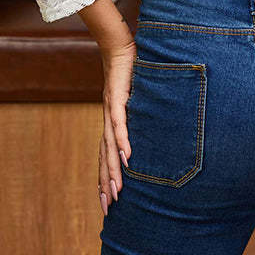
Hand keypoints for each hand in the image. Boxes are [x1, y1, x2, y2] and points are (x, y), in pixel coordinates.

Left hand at [97, 40, 135, 215]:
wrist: (118, 45)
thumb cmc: (128, 70)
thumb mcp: (135, 97)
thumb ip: (138, 113)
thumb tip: (149, 129)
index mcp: (110, 122)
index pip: (105, 156)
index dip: (105, 179)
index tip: (107, 203)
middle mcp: (107, 120)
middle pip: (105, 158)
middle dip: (106, 184)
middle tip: (109, 209)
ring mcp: (111, 110)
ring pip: (110, 146)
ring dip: (114, 170)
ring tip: (118, 191)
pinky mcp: (118, 97)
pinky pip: (120, 123)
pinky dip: (122, 140)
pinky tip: (126, 156)